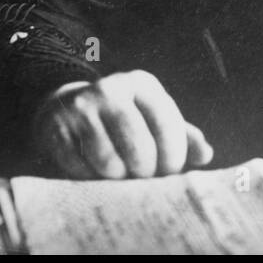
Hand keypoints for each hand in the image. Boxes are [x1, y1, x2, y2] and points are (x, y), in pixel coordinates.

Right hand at [33, 70, 213, 178]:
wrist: (65, 106)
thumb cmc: (124, 118)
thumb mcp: (154, 117)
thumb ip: (183, 136)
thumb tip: (206, 155)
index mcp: (142, 84)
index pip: (167, 124)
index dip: (173, 156)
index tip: (171, 173)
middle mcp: (111, 89)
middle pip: (138, 147)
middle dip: (146, 172)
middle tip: (144, 179)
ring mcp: (81, 107)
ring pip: (108, 162)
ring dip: (118, 178)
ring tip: (121, 175)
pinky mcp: (57, 128)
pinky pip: (80, 168)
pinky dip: (91, 178)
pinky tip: (94, 172)